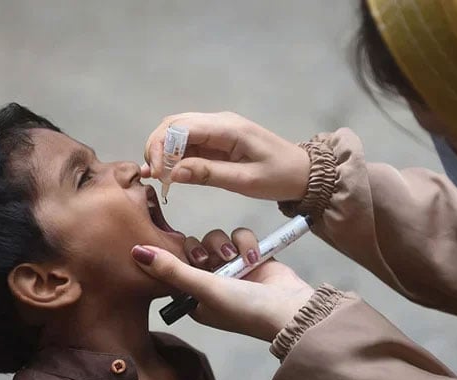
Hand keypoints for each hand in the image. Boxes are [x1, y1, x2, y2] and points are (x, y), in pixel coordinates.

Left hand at [131, 228, 313, 341]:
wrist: (290, 310)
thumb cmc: (243, 308)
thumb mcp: (203, 289)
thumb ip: (171, 270)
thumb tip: (134, 252)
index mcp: (194, 298)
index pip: (173, 269)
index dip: (174, 258)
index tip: (181, 256)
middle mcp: (211, 283)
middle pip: (194, 249)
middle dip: (203, 249)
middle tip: (210, 260)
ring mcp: (232, 269)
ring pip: (216, 239)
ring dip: (225, 245)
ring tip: (237, 259)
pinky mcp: (252, 257)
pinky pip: (239, 237)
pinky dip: (246, 243)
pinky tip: (254, 256)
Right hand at [141, 112, 310, 200]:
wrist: (303, 173)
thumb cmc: (279, 177)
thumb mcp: (245, 181)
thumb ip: (209, 174)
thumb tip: (173, 173)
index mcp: (227, 128)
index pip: (181, 127)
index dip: (162, 148)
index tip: (157, 174)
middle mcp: (218, 121)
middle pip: (174, 124)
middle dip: (158, 147)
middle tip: (153, 176)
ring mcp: (217, 128)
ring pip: (177, 131)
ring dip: (164, 151)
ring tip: (159, 176)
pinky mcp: (217, 139)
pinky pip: (188, 142)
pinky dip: (175, 155)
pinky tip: (171, 173)